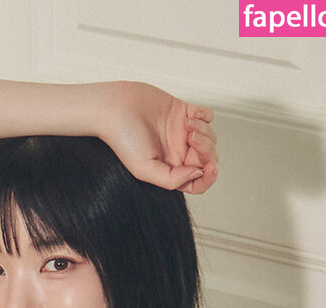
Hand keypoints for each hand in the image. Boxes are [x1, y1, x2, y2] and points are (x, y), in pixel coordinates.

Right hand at [103, 81, 217, 193]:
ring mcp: (182, 133)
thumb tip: (197, 174)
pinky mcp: (183, 111)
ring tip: (187, 125)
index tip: (209, 167)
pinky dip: (205, 115)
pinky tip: (190, 115)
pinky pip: (207, 115)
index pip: (197, 182)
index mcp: (170, 169)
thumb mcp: (144, 169)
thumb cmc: (123, 139)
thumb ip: (172, 179)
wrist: (115, 108)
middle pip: (207, 159)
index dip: (208, 178)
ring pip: (209, 137)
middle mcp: (177, 153)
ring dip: (204, 131)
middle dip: (206, 149)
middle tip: (191, 139)